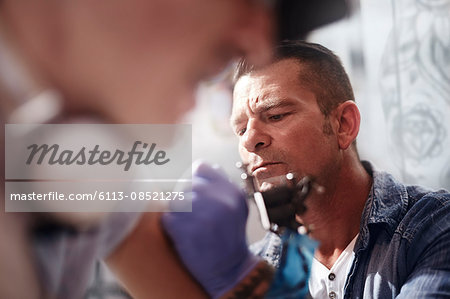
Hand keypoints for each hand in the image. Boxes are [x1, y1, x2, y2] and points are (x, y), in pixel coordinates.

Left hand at [162, 162, 259, 297]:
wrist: (230, 270)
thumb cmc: (229, 235)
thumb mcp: (236, 206)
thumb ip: (221, 185)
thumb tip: (201, 165)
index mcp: (232, 192)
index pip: (201, 168)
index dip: (194, 179)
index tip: (195, 192)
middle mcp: (220, 201)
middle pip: (185, 184)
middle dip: (183, 197)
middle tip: (189, 213)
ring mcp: (203, 216)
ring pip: (174, 200)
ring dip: (176, 212)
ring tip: (186, 223)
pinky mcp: (187, 232)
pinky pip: (167, 218)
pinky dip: (171, 226)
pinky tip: (183, 234)